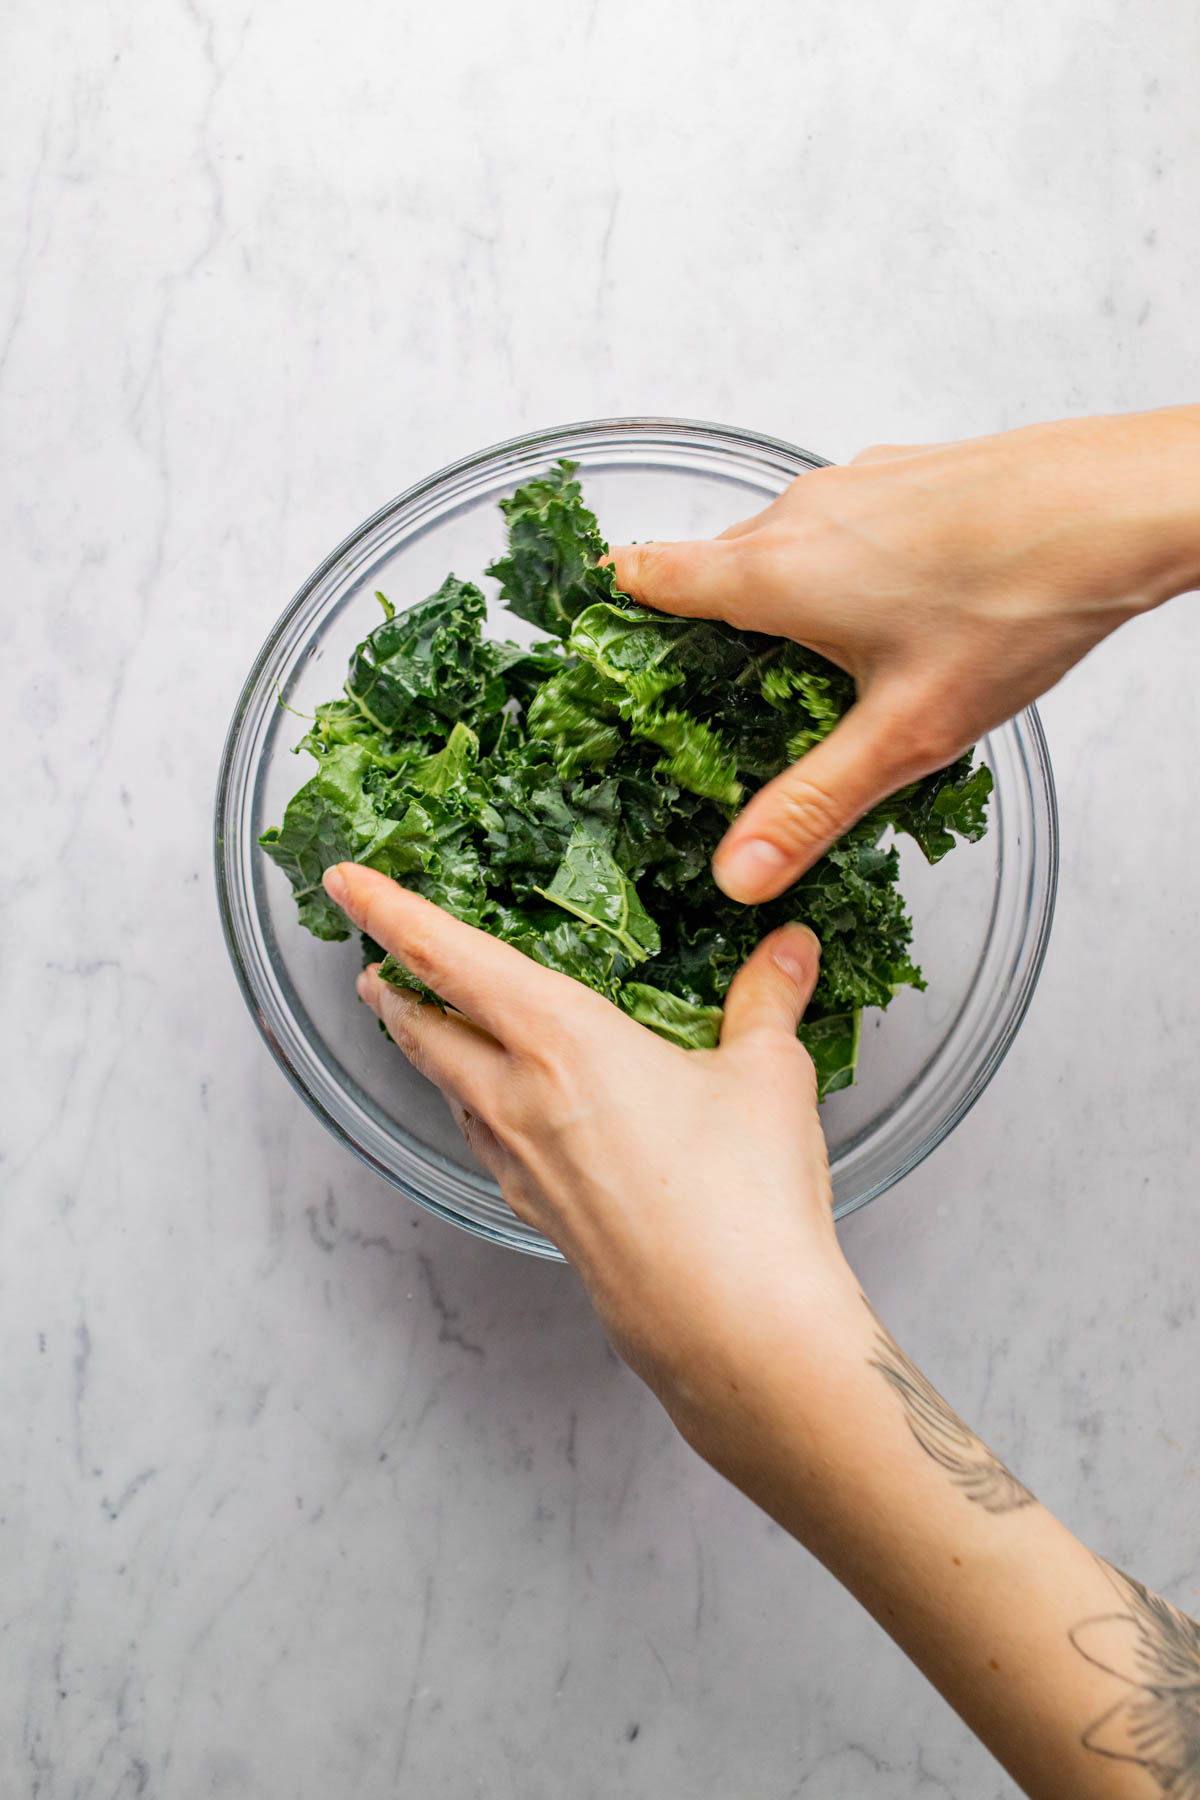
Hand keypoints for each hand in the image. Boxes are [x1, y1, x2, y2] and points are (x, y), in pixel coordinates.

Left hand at [322, 862, 853, 1430]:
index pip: (448, 958)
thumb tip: (789, 946)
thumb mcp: (768, 1074)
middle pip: (424, 1030)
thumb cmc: (744, 1197)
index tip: (344, 880)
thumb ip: (768, 999)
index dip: (389, 911)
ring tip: (420, 1023)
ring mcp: (521, 1166)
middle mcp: (520, 1100)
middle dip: (392, 987)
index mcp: (560, 1041)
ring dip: (424, 1049)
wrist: (735, 1331)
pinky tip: (498, 1115)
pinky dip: (472, 1107)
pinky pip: (484, 1143)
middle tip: (372, 960)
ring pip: (447, 1090)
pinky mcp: (540, 1216)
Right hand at [609, 408, 1199, 900]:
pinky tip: (900, 619)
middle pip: (713, 568)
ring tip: (821, 673)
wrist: (1125, 504)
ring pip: (783, 546)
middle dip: (706, 632)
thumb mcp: (907, 732)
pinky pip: (842, 527)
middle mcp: (799, 514)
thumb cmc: (1019, 603)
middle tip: (722, 703)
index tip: (605, 650)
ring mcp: (857, 485)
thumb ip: (813, 805)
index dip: (616, 612)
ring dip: (783, 602)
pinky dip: (841, 571)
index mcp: (774, 571)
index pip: (650, 576)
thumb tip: (740, 872)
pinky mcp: (909, 476)